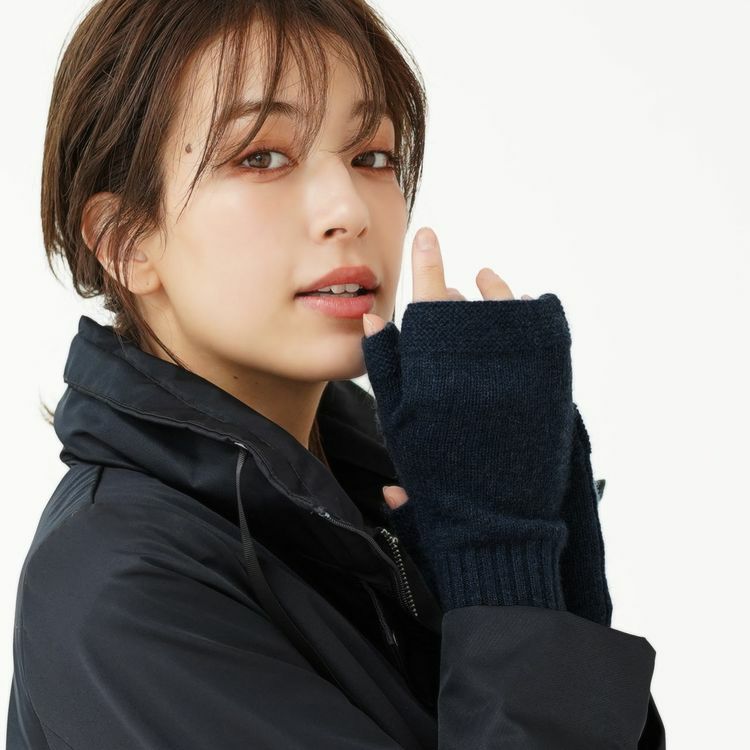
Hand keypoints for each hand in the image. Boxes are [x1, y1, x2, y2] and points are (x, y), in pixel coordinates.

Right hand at [362, 227, 534, 511]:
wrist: (495, 522)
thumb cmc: (439, 478)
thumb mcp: (401, 425)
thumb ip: (386, 369)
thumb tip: (374, 318)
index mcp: (436, 370)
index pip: (426, 301)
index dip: (424, 262)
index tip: (427, 234)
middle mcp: (478, 361)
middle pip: (463, 305)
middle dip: (450, 292)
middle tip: (447, 290)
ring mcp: (519, 368)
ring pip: (505, 308)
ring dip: (493, 292)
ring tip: (486, 282)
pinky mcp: (551, 380)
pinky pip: (544, 327)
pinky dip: (531, 311)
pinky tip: (522, 306)